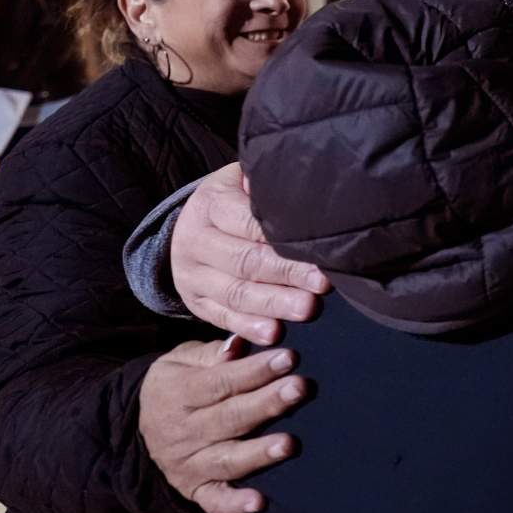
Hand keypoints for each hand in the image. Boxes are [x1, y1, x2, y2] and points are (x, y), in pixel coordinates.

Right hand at [139, 335, 306, 512]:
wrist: (138, 431)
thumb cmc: (176, 386)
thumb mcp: (180, 362)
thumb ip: (210, 354)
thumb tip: (238, 345)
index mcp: (177, 394)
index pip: (220, 382)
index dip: (255, 370)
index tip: (289, 357)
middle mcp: (183, 432)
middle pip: (229, 418)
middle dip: (266, 403)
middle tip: (299, 388)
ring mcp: (189, 465)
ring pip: (228, 459)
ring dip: (259, 453)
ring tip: (289, 443)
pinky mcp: (196, 490)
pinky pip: (215, 501)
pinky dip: (236, 504)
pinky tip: (259, 502)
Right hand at [171, 162, 329, 343]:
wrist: (192, 224)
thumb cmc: (235, 199)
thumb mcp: (242, 180)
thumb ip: (265, 185)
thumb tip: (301, 188)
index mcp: (210, 204)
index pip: (248, 224)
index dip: (283, 239)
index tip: (319, 250)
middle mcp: (194, 240)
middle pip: (245, 262)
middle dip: (287, 275)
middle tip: (321, 285)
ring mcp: (191, 275)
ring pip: (235, 293)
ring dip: (274, 305)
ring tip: (306, 309)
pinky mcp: (195, 301)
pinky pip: (222, 317)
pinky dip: (248, 327)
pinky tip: (273, 332)